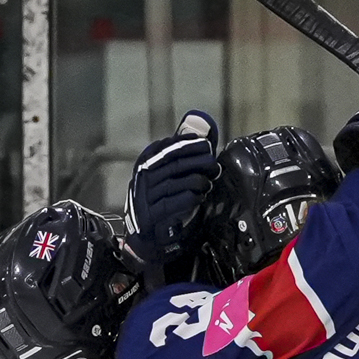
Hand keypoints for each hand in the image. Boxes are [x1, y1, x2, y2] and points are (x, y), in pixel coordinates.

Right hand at [123, 111, 219, 270]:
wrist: (144, 234)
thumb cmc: (159, 197)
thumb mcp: (166, 171)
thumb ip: (181, 150)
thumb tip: (200, 124)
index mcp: (146, 160)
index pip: (170, 146)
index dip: (190, 144)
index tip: (206, 146)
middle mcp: (144, 176)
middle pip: (176, 162)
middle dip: (199, 162)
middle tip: (214, 166)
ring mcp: (146, 195)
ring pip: (177, 181)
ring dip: (198, 181)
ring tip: (209, 183)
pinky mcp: (151, 214)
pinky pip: (174, 202)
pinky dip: (190, 198)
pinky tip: (199, 197)